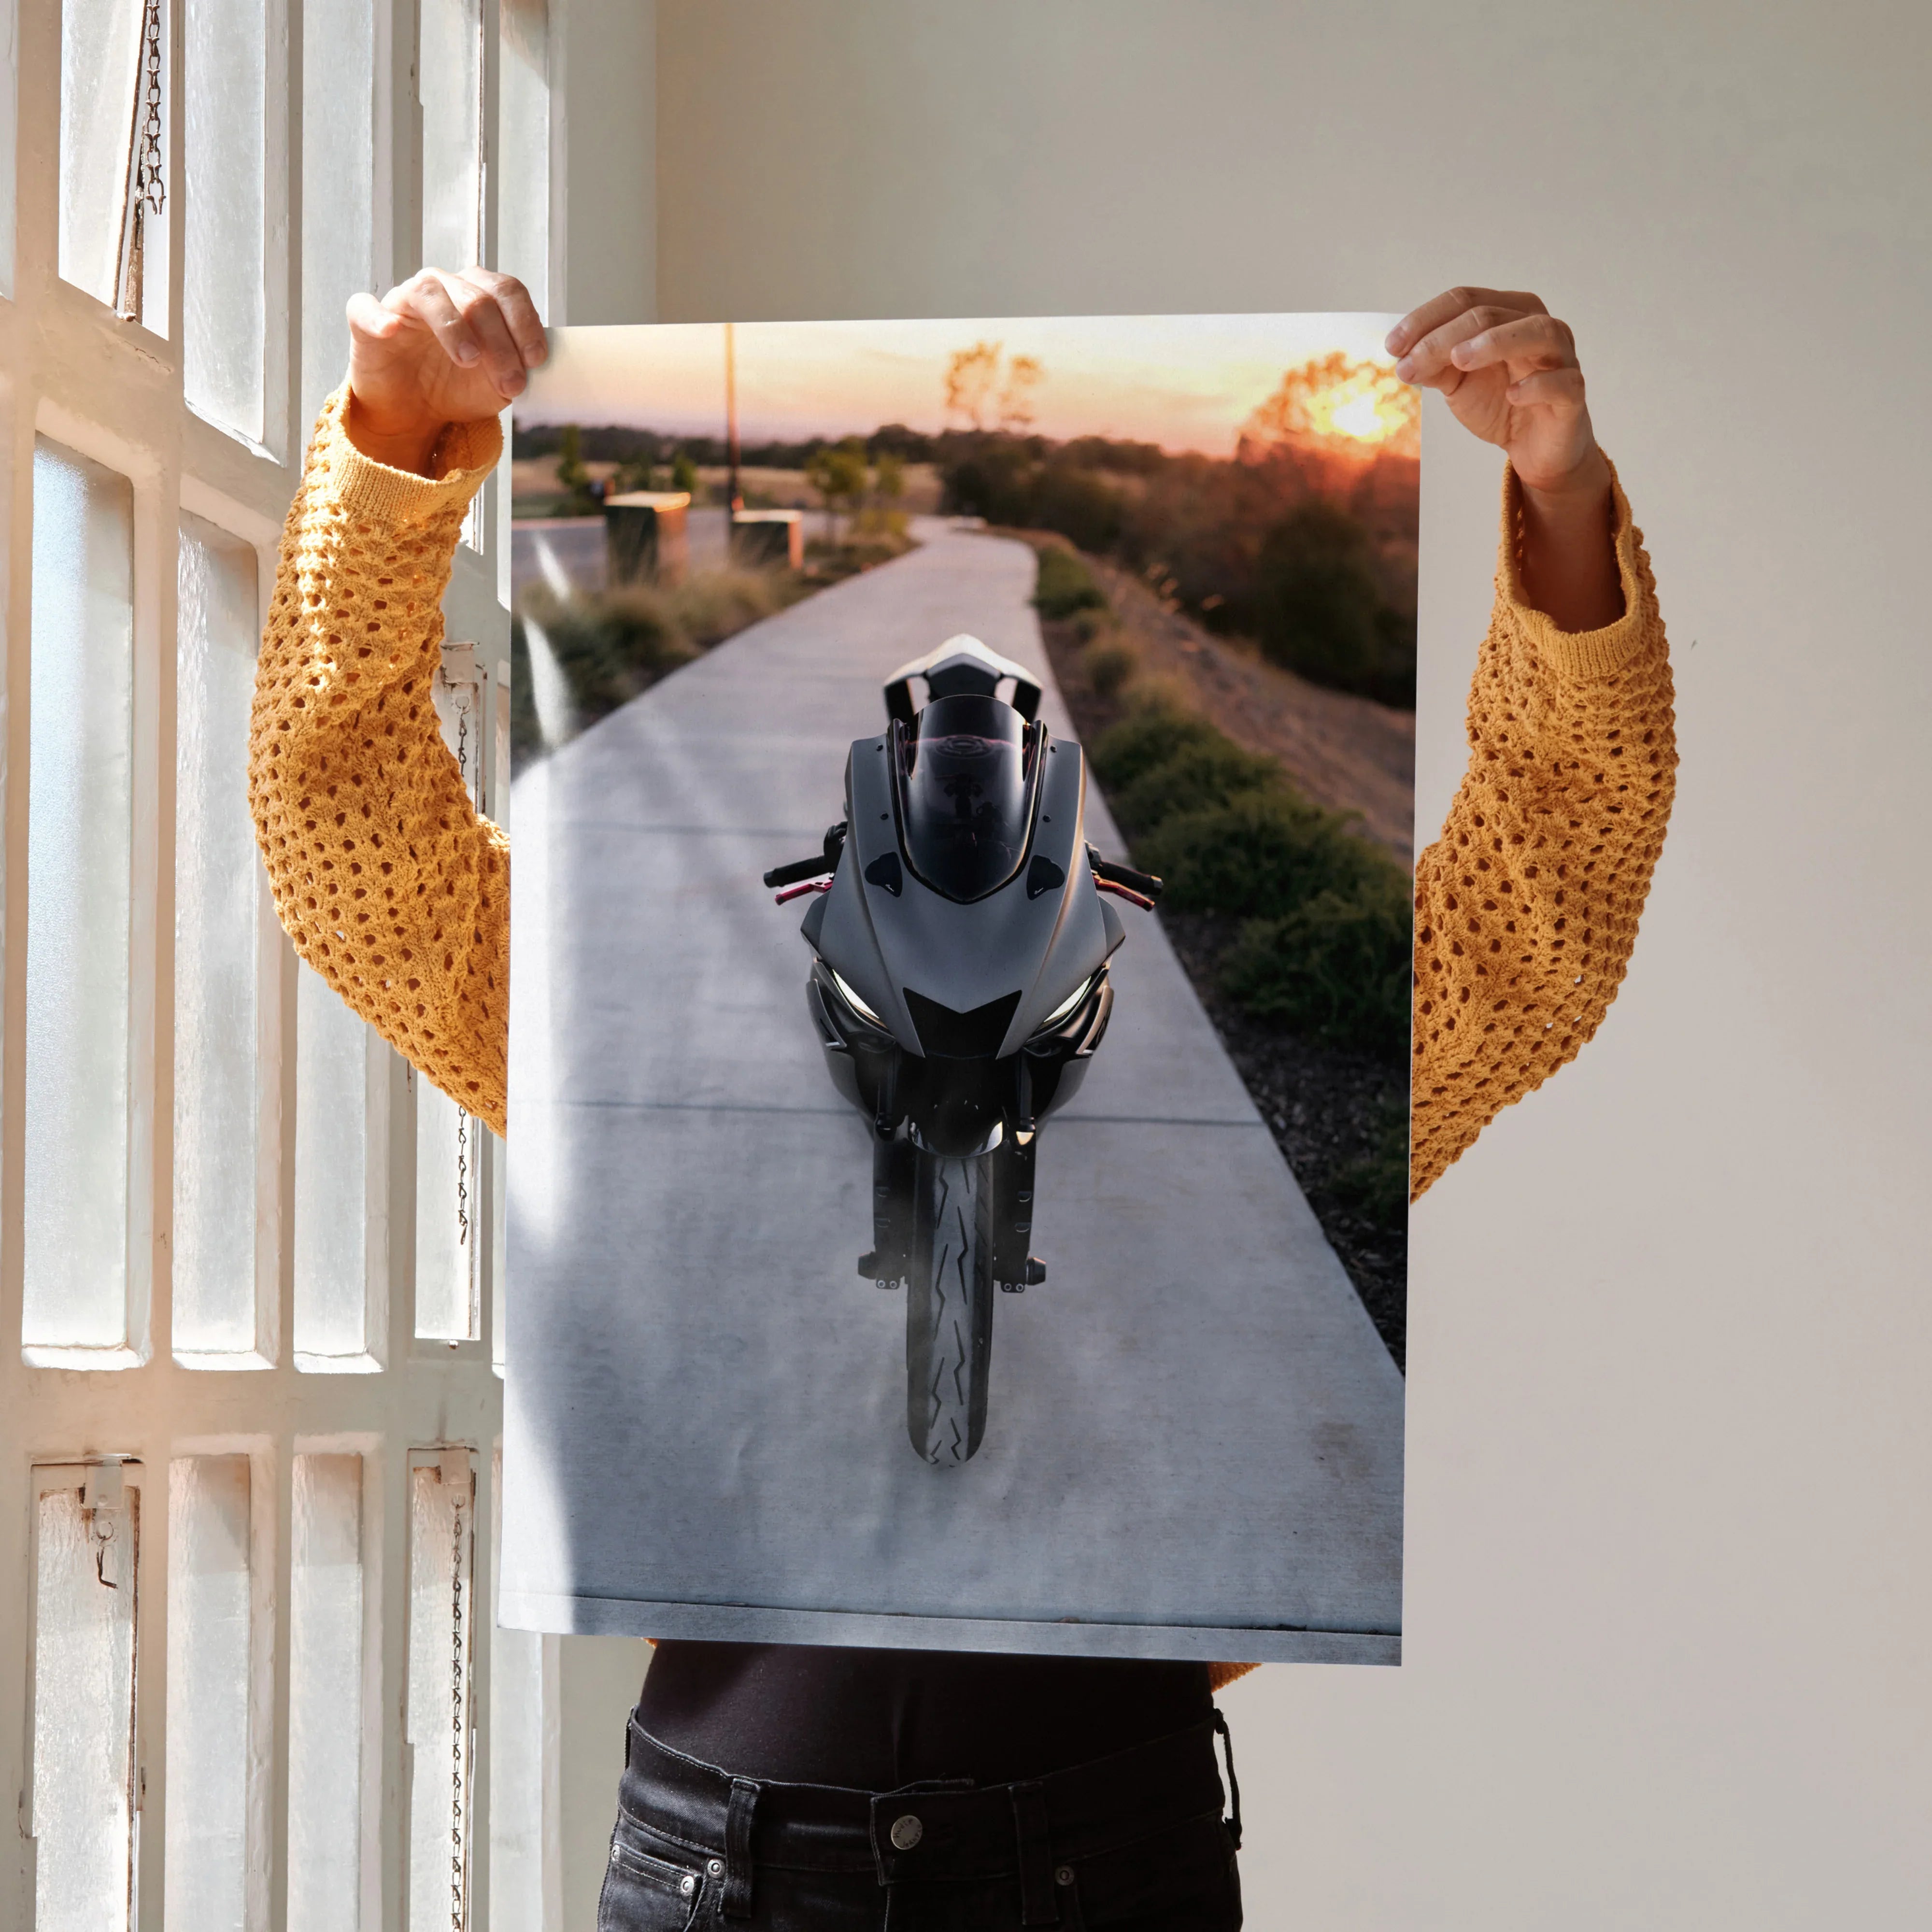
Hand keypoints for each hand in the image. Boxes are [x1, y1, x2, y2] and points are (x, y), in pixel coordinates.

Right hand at [344, 267, 546, 474]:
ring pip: (429, 293)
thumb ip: (516, 368)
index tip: (535, 360)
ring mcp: (403, 300)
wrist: (414, 412)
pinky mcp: (366, 320)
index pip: (507, 291)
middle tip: (511, 384)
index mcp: (478, 295)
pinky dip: (378, 317)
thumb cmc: (457, 387)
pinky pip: (365, 307)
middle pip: (477, 297)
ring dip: (454, 327)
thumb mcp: (497, 384)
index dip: (525, 322)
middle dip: (500, 343)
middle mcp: (443, 288)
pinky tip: (391, 331)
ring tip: (469, 360)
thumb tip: (532, 364)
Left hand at [1386, 287, 1604, 498]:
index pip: (1466, 299)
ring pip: (1538, 332)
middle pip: (1492, 314)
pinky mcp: (1573, 394)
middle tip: (1409, 363)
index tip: (1392, 346)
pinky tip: (1512, 395)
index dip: (1426, 319)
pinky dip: (1537, 385)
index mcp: (1509, 314)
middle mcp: (1538, 326)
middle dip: (1443, 337)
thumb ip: (1435, 367)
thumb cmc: (1500, 404)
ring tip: (1458, 359)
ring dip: (1495, 342)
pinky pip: (1563, 381)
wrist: (1534, 448)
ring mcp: (1561, 357)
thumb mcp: (1458, 384)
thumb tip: (1402, 358)